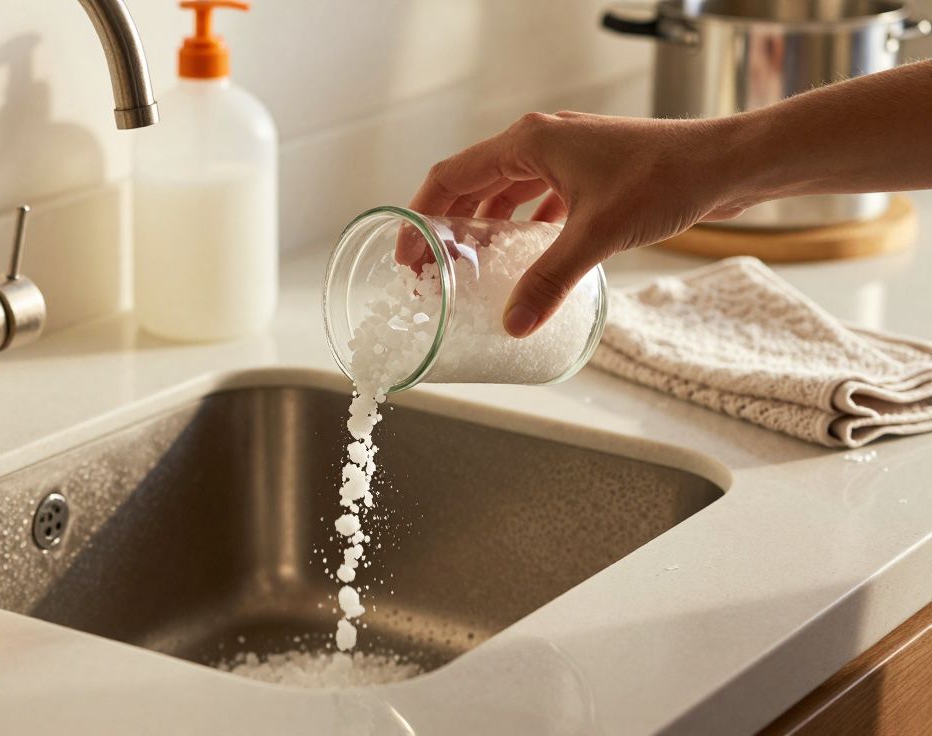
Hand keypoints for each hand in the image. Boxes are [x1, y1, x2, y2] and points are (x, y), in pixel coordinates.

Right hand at [406, 111, 751, 336]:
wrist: (728, 163)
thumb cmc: (666, 178)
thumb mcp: (597, 236)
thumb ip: (549, 282)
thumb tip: (514, 324)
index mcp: (528, 142)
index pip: (451, 176)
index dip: (420, 215)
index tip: (407, 253)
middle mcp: (541, 142)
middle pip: (474, 183)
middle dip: (448, 225)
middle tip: (432, 268)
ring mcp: (567, 155)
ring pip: (507, 191)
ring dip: (485, 226)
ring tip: (469, 265)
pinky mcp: (590, 171)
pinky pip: (538, 198)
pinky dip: (522, 225)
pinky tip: (525, 254)